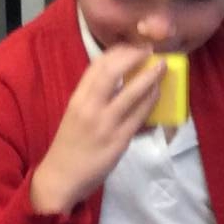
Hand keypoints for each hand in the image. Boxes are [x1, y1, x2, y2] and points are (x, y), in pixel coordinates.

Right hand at [29, 44, 165, 214]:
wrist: (61, 177)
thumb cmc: (70, 145)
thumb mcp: (76, 114)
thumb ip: (94, 96)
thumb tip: (120, 79)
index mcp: (78, 99)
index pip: (97, 65)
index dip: (117, 51)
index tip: (132, 46)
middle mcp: (89, 107)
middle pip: (112, 71)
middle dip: (133, 56)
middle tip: (150, 50)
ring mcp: (105, 124)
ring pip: (131, 93)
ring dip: (149, 76)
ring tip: (162, 67)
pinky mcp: (118, 140)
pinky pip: (139, 116)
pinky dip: (150, 101)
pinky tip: (158, 93)